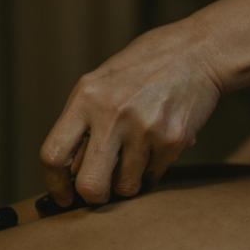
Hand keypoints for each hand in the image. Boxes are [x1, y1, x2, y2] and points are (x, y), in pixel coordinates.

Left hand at [40, 17, 222, 205]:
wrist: (196, 53)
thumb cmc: (143, 69)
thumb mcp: (101, 83)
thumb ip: (83, 122)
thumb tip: (69, 173)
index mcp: (86, 97)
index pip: (54, 154)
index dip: (55, 184)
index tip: (64, 197)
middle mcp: (111, 113)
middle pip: (89, 184)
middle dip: (94, 196)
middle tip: (101, 192)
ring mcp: (144, 128)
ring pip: (125, 187)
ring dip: (128, 180)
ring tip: (136, 153)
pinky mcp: (172, 140)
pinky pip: (153, 176)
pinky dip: (152, 168)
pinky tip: (156, 143)